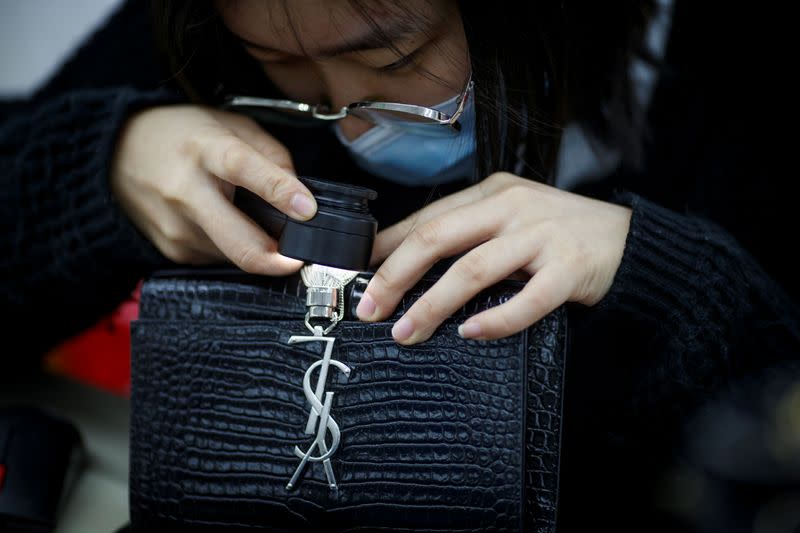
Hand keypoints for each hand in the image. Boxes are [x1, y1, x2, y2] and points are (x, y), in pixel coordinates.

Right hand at [111, 105, 316, 274]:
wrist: (115, 154)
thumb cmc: (180, 136)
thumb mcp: (230, 126)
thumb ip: (272, 155)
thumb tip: (300, 197)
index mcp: (205, 150)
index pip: (244, 169)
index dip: (279, 191)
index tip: (307, 210)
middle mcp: (186, 192)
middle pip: (239, 242)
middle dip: (276, 260)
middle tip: (300, 260)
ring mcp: (176, 228)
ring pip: (236, 256)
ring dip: (257, 247)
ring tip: (247, 217)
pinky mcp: (173, 251)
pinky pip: (220, 258)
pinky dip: (233, 247)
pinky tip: (223, 223)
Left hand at [356, 172, 631, 343]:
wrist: (630, 241)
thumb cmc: (560, 234)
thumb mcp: (510, 219)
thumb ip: (467, 233)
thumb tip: (406, 262)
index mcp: (492, 193)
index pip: (427, 219)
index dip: (387, 248)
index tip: (356, 276)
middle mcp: (512, 208)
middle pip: (438, 239)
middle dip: (395, 276)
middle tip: (370, 308)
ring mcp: (541, 236)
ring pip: (473, 269)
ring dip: (433, 304)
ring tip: (407, 332)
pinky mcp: (569, 267)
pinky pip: (527, 299)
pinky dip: (496, 319)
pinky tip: (471, 334)